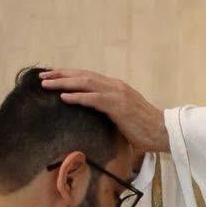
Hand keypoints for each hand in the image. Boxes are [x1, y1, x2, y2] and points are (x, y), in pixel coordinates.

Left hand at [39, 70, 168, 152]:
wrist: (163, 131)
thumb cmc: (143, 128)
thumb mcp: (121, 115)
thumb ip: (107, 110)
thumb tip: (90, 116)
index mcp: (115, 87)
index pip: (87, 77)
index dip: (68, 75)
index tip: (51, 76)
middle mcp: (114, 85)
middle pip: (82, 76)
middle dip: (60, 75)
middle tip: (42, 76)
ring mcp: (117, 94)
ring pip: (85, 83)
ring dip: (64, 83)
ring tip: (47, 84)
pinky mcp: (118, 105)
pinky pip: (94, 99)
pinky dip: (78, 96)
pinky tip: (64, 97)